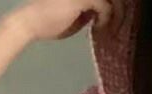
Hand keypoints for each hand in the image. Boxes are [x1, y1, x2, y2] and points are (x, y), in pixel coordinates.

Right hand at [7, 0, 124, 41]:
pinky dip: (106, 19)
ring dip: (116, 14)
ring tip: (111, 29)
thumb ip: (91, 10)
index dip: (115, 6)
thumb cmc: (51, 21)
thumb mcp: (77, 15)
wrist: (32, 22)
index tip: (114, 20)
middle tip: (117, 25)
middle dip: (119, 9)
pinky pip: (105, 6)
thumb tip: (106, 12)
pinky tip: (99, 28)